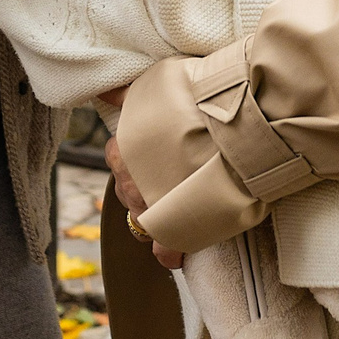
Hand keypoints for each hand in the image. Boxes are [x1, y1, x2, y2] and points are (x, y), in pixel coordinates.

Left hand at [97, 88, 181, 269]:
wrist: (232, 129)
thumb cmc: (195, 107)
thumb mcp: (154, 88)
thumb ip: (127, 94)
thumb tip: (106, 91)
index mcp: (122, 152)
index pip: (115, 154)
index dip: (135, 150)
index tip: (155, 146)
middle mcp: (131, 185)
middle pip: (127, 189)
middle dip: (145, 183)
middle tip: (172, 170)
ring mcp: (151, 212)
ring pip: (142, 219)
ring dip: (157, 212)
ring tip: (181, 202)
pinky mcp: (175, 234)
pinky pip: (166, 250)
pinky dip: (172, 250)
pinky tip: (181, 247)